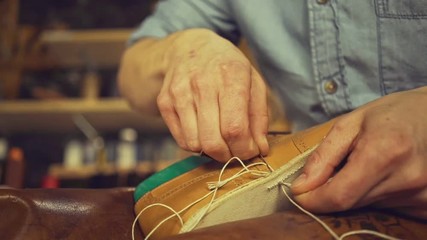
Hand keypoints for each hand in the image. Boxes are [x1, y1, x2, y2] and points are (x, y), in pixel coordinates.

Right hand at [157, 29, 268, 161]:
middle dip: (228, 156)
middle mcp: (202, 83)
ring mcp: (180, 93)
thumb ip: (259, 116)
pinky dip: (196, 144)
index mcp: (231, 76)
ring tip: (220, 139)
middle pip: (213, 141)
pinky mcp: (165, 103)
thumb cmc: (227, 67)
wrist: (191, 47)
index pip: (235, 128)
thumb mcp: (253, 82)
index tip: (250, 151)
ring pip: (195, 144)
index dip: (244, 149)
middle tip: (235, 152)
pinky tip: (204, 131)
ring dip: (211, 152)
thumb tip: (261, 149)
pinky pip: (182, 140)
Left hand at [291, 87, 426, 218]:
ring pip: (368, 206)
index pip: (340, 195)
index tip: (299, 193)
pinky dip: (374, 195)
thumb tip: (302, 185)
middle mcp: (406, 178)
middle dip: (331, 192)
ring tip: (365, 164)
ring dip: (355, 191)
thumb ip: (324, 155)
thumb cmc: (392, 113)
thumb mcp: (351, 123)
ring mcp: (421, 193)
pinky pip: (387, 208)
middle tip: (331, 171)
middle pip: (352, 203)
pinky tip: (381, 174)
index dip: (314, 200)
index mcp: (384, 152)